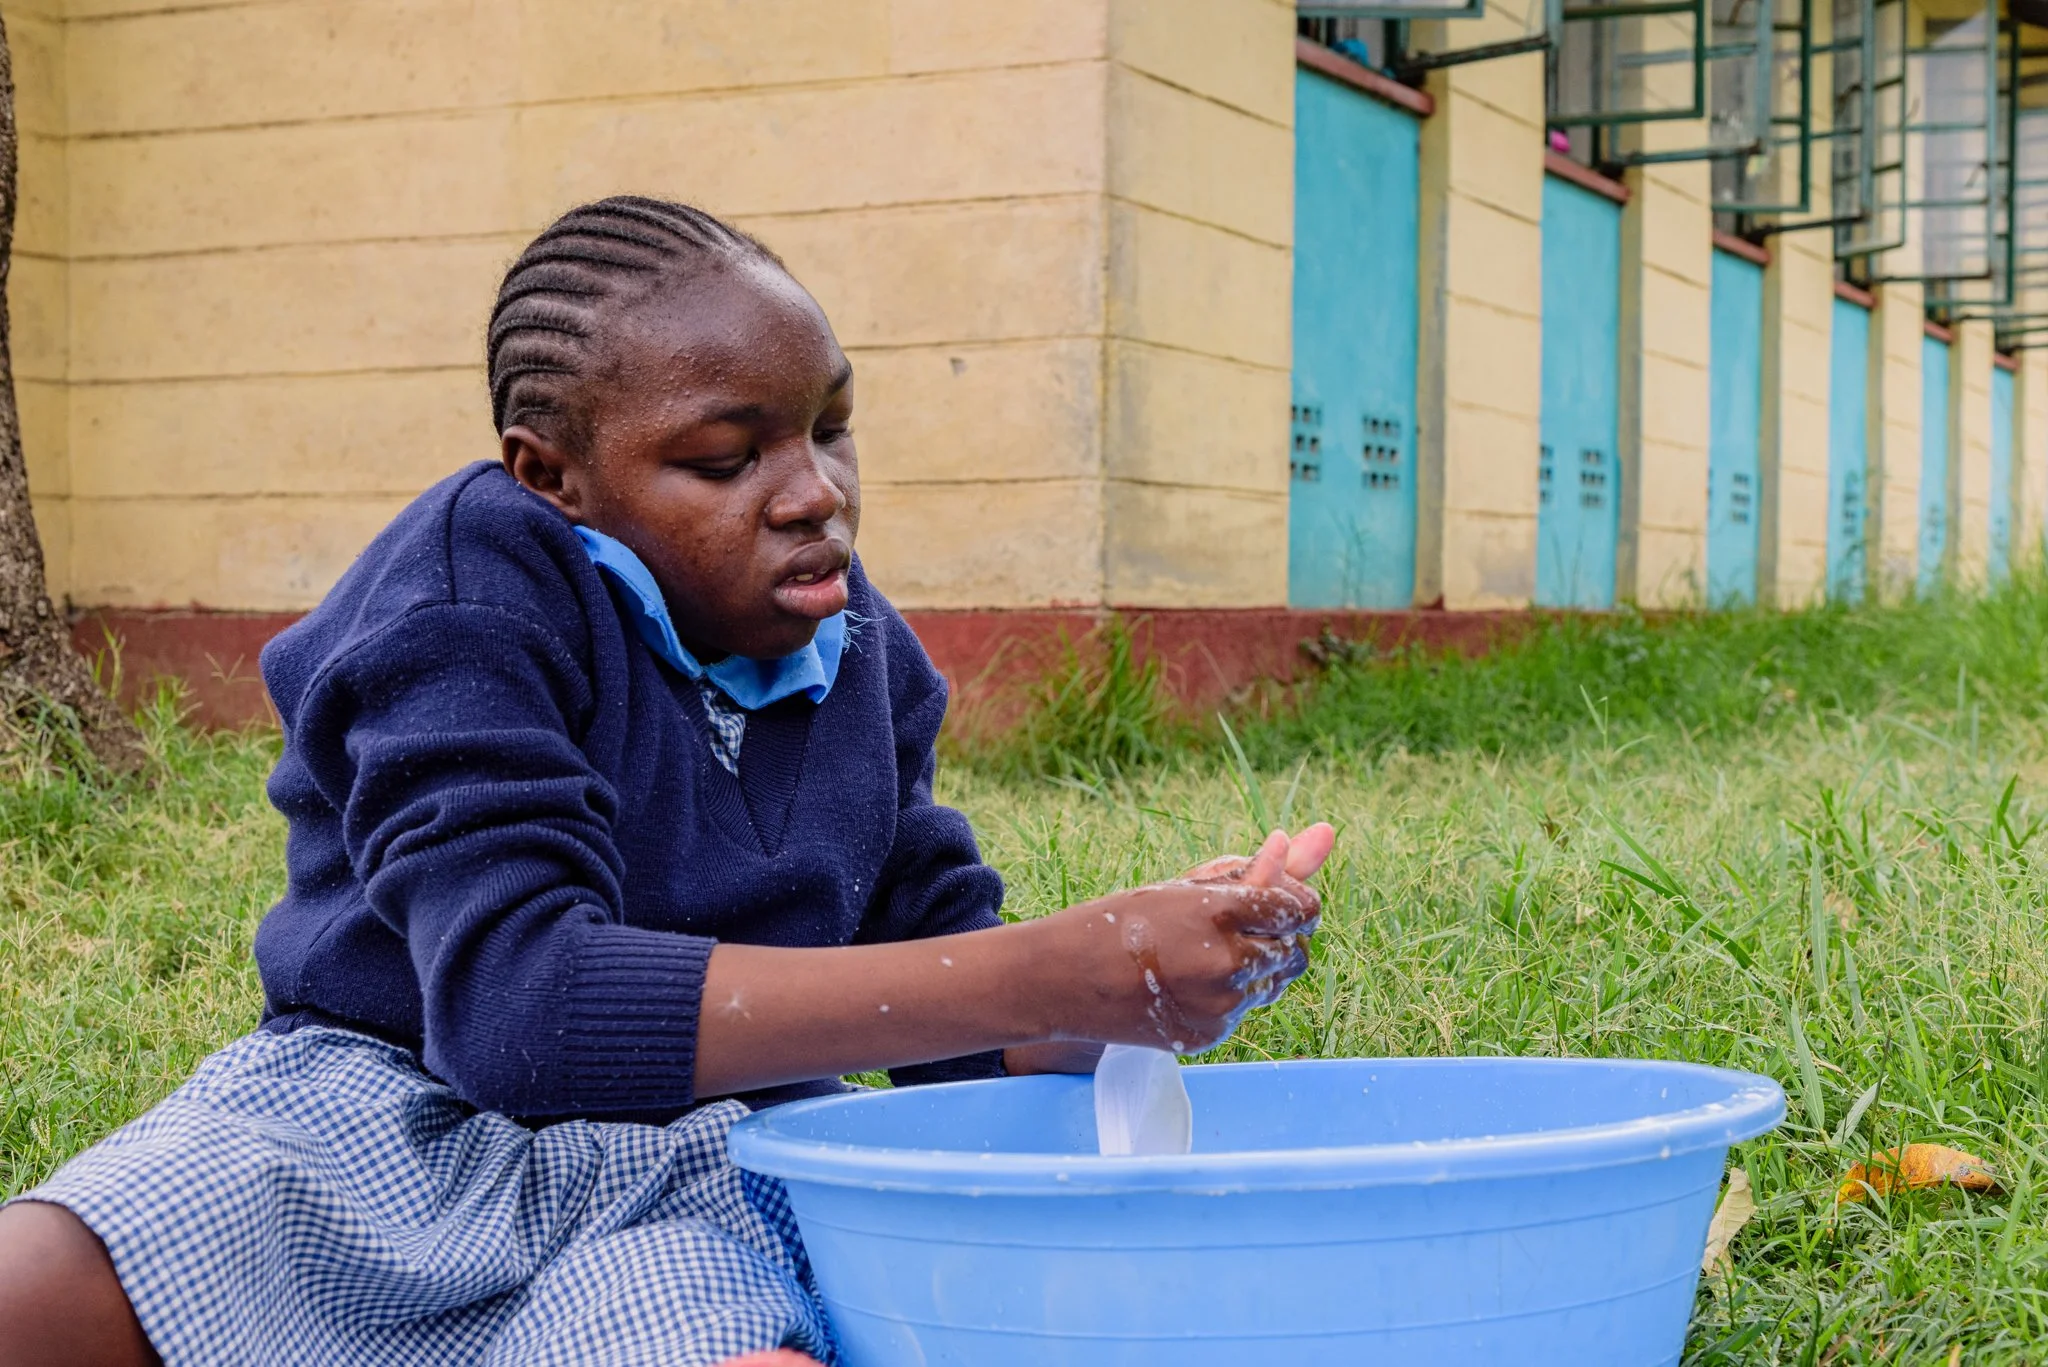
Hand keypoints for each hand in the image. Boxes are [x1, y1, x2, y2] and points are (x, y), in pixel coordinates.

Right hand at [1037, 831, 1326, 1054]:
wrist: (1066, 980)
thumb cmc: (1128, 919)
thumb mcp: (1190, 886)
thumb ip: (1263, 867)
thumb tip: (1327, 831)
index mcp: (1222, 911)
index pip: (1301, 908)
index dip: (1295, 903)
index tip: (1277, 900)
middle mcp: (1228, 960)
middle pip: (1297, 949)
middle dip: (1280, 936)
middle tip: (1240, 927)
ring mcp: (1221, 1003)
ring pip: (1276, 982)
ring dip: (1259, 965)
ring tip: (1209, 953)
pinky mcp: (1211, 1034)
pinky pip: (1247, 1010)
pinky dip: (1232, 994)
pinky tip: (1191, 983)